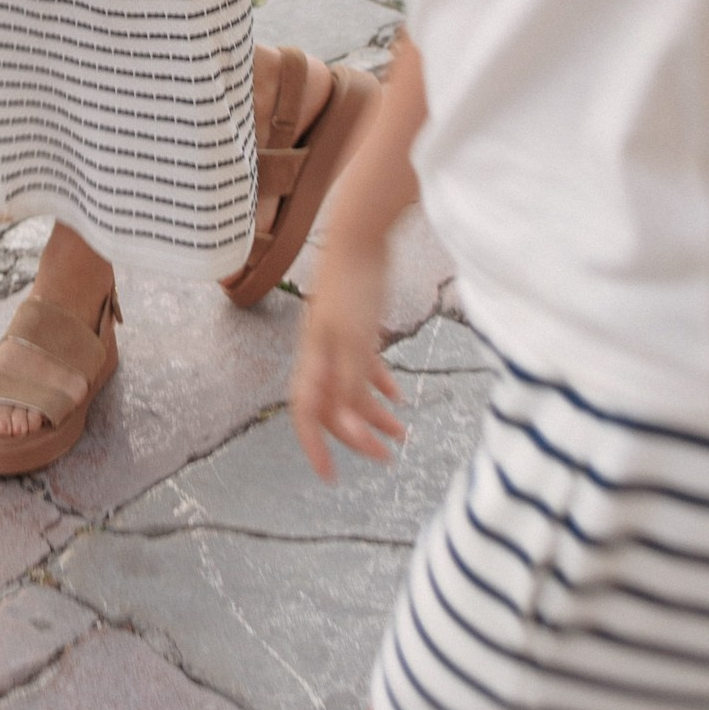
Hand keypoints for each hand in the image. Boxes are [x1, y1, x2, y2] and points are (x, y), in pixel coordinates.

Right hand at [288, 238, 404, 481]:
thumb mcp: (355, 340)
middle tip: (388, 457)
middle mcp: (321, 353)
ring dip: (375, 413)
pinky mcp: (356, 324)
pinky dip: (380, 383)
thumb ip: (350, 383)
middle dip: (358, 434)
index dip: (315, 446)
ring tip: (402, 433)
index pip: (306, 413)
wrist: (359, 232)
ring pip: (352, 388)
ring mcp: (338, 338)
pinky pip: (364, 365)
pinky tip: (398, 394)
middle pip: (333, 406)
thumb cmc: (353, 284)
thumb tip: (345, 427)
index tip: (331, 476)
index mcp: (314, 358)